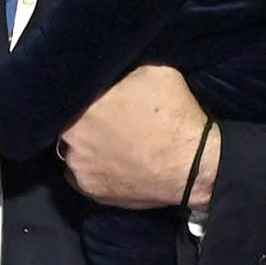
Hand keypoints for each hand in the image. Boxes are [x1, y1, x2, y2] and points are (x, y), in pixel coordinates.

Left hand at [59, 64, 213, 209]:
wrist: (195, 167)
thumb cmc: (174, 118)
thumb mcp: (155, 73)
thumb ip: (124, 73)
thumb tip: (115, 74)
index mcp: (81, 106)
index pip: (73, 95)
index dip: (89, 96)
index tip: (105, 99)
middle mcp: (70, 139)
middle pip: (71, 125)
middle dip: (88, 122)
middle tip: (112, 121)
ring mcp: (79, 169)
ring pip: (77, 152)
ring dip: (90, 147)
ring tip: (116, 146)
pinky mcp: (92, 192)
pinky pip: (87, 176)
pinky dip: (99, 169)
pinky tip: (118, 164)